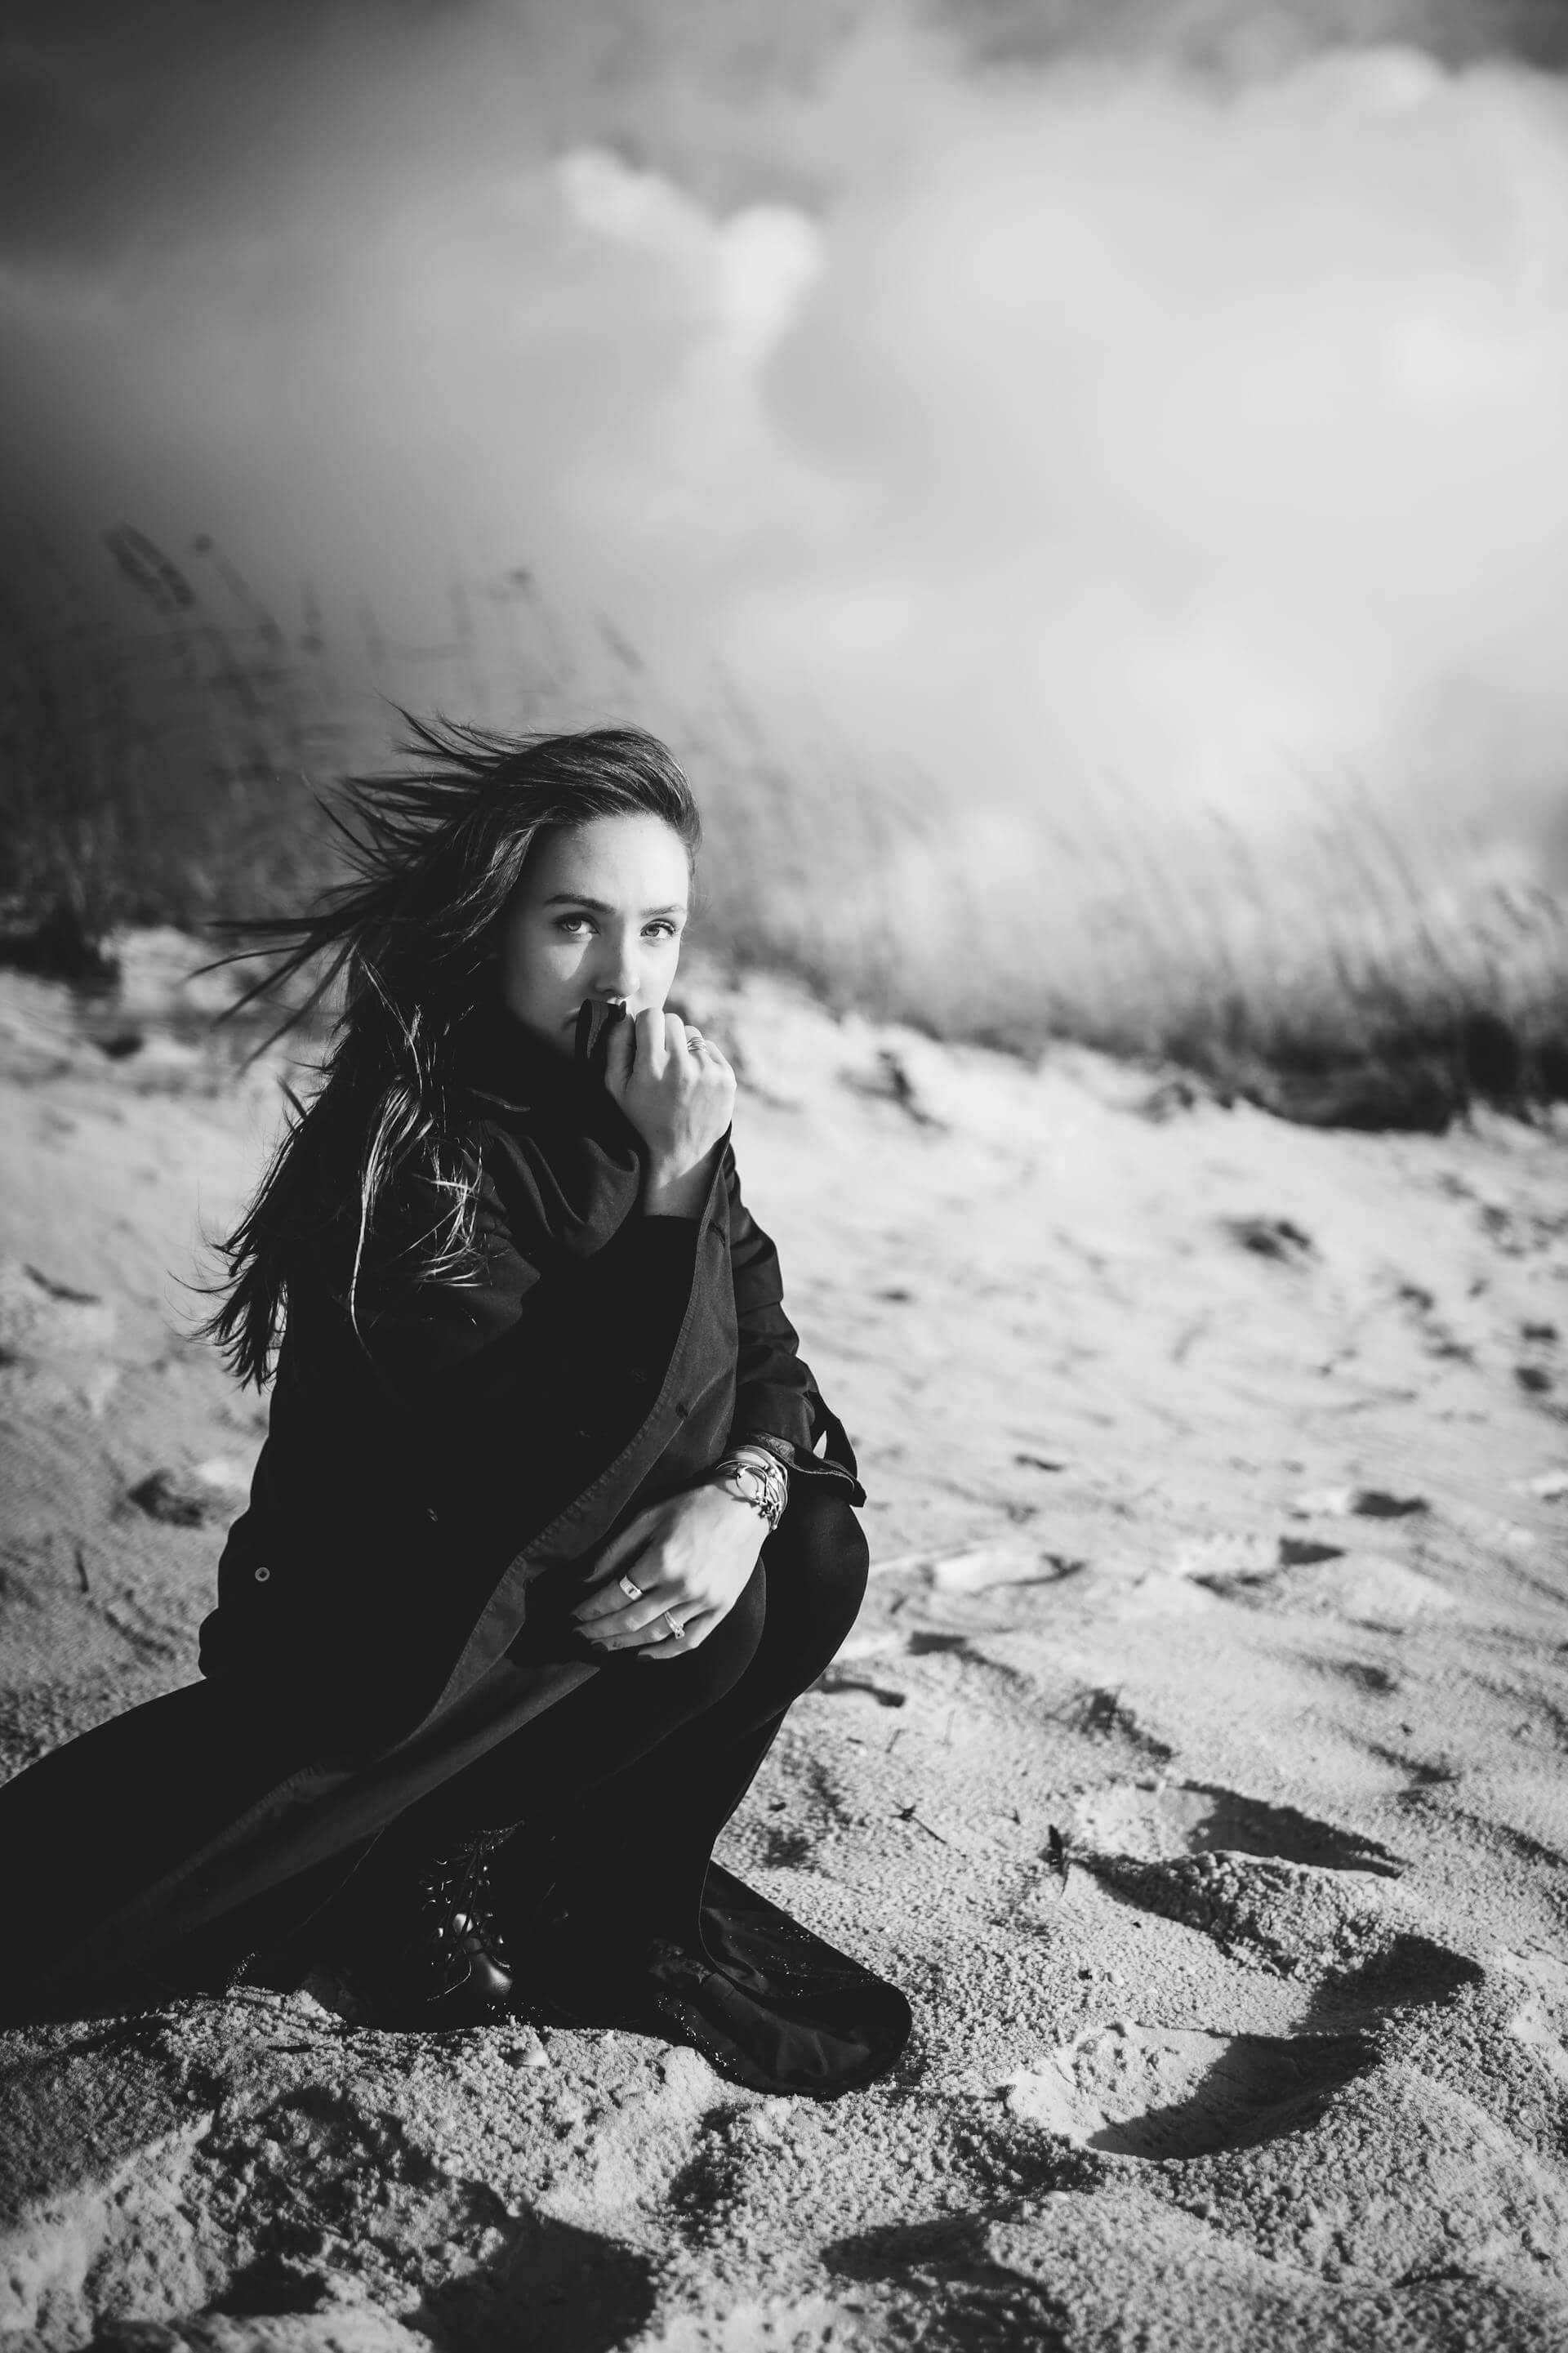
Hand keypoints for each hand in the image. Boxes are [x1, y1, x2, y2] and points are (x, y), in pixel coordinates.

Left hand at [571, 1483, 766, 1659]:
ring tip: (601, 1647)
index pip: (614, 1595)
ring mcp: (703, 1601)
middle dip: (599, 1631)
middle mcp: (681, 1586)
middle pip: (630, 1620)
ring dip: (623, 1644)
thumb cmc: (693, 1505)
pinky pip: (689, 1641)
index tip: (573, 1616)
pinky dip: (664, 1653)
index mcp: (661, 1561)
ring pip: (655, 1634)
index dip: (590, 1609)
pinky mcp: (721, 1609)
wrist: (745, 1506)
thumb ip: (616, 1550)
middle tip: (578, 1637)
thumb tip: (585, 1579)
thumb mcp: (648, 1517)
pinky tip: (642, 1655)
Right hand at [604, 1010, 734, 1213]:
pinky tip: (692, 1082)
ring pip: (692, 1034)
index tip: (643, 1042)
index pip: (652, 1015)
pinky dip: (700, 1059)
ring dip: (682, 1046)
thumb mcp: (616, 1087)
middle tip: (658, 1057)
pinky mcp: (726, 1077)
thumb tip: (625, 1014)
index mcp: (653, 1066)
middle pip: (673, 1020)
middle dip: (663, 1034)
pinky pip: (709, 1048)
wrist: (679, 1152)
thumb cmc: (641, 1116)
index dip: (644, 1026)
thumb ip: (615, 1046)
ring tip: (675, 1074)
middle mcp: (683, 1065)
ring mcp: (708, 1071)